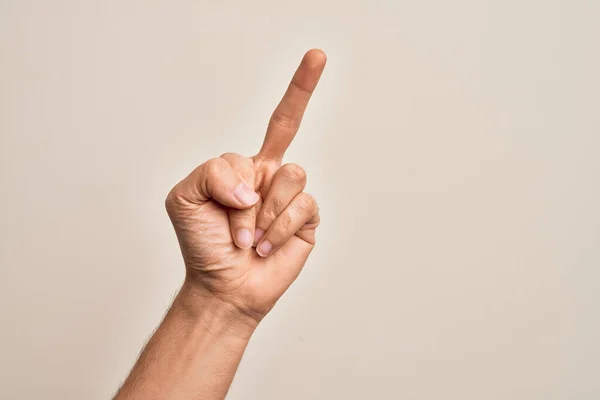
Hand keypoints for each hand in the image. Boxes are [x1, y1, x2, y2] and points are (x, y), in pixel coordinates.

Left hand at [165, 50, 326, 323]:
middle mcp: (274, 175)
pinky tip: (265, 246)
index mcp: (248, 165)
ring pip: (291, 175)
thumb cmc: (202, 243)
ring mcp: (292, 198)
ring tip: (249, 237)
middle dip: (286, 124)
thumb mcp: (184, 198)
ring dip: (261, 213)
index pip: (278, 121)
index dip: (301, 88)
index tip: (318, 56)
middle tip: (237, 224)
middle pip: (286, 137)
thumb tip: (254, 185)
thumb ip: (211, 172)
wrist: (221, 286)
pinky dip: (276, 229)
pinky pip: (301, 207)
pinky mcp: (308, 222)